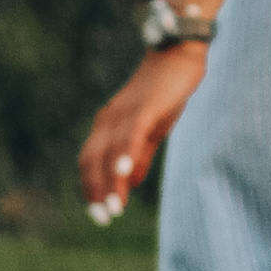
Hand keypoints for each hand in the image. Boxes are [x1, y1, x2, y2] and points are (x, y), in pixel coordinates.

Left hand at [77, 44, 207, 222]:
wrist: (180, 51)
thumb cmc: (167, 90)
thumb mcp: (153, 128)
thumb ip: (141, 154)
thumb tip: (131, 183)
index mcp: (108, 124)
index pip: (90, 161)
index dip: (92, 188)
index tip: (100, 214)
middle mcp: (109, 118)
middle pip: (92, 159)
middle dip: (96, 191)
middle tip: (104, 219)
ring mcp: (125, 112)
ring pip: (110, 152)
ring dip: (111, 182)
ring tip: (114, 209)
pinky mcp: (144, 107)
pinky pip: (130, 135)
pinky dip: (126, 156)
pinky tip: (125, 175)